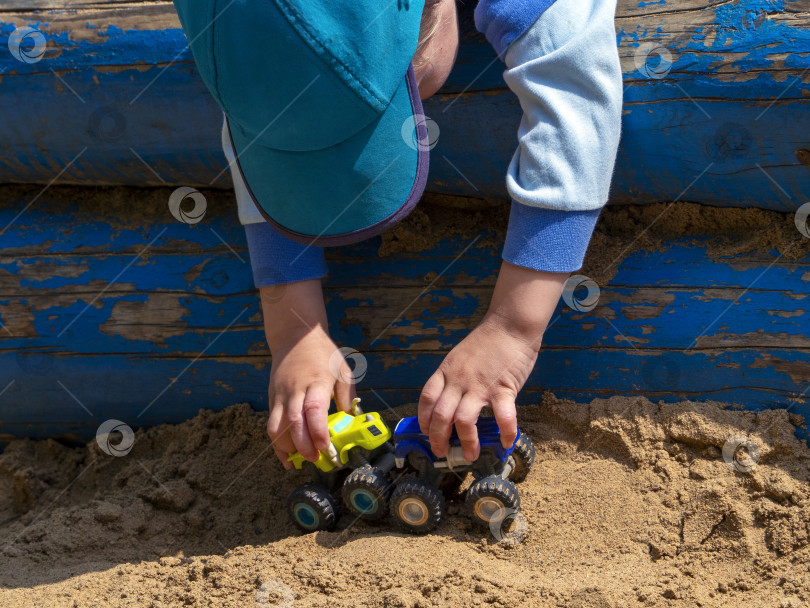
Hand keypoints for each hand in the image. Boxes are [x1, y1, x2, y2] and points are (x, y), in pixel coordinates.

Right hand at [267, 325, 355, 467]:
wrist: (295, 336)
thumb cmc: (323, 354)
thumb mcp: (342, 370)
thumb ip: (347, 396)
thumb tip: (352, 421)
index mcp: (316, 381)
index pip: (314, 410)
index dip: (318, 431)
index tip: (325, 447)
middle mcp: (295, 390)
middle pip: (294, 423)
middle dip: (303, 446)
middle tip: (315, 458)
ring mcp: (281, 395)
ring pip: (276, 427)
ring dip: (286, 448)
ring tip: (300, 460)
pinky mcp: (272, 399)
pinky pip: (271, 425)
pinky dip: (277, 443)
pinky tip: (286, 456)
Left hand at [417, 316, 538, 461]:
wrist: (510, 325)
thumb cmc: (488, 341)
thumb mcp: (460, 356)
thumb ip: (454, 377)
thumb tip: (452, 401)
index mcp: (446, 371)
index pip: (426, 398)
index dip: (423, 419)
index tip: (426, 432)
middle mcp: (459, 380)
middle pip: (440, 415)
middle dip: (438, 439)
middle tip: (442, 452)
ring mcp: (480, 385)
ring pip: (464, 421)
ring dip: (466, 442)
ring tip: (470, 455)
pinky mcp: (503, 388)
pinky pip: (502, 417)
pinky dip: (505, 433)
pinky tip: (505, 442)